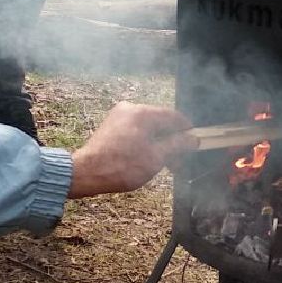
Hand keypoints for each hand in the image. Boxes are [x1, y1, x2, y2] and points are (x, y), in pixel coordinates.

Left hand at [67, 103, 195, 198]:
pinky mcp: (112, 126)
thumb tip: (193, 138)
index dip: (187, 130)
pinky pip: (136, 131)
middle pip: (161, 122)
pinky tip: (148, 159)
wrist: (86, 173)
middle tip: (179, 162)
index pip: (174, 116)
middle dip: (172, 142)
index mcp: (143, 113)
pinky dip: (145, 142)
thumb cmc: (122, 166)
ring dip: (159, 144)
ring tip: (164, 165)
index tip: (195, 143)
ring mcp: (119, 116)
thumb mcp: (156, 157)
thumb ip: (177, 145)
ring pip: (148, 128)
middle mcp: (131, 109)